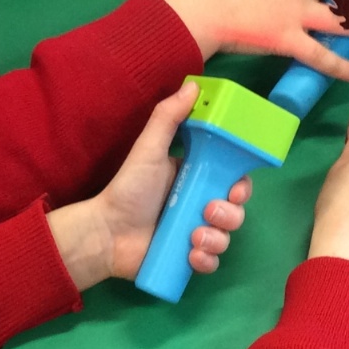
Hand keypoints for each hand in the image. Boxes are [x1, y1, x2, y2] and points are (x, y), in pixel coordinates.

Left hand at [47, 84, 252, 289]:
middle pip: (236, 211)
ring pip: (226, 238)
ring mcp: (195, 234)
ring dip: (216, 238)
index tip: (236, 188)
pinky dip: (205, 260)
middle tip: (208, 212)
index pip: (234, 182)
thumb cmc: (128, 189)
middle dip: (230, 214)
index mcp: (197, 179)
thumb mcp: (148, 149)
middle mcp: (200, 206)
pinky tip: (189, 255)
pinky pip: (211, 263)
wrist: (106, 232)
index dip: (242, 186)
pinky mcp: (187, 259)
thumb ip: (168, 118)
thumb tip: (193, 85)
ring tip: (192, 237)